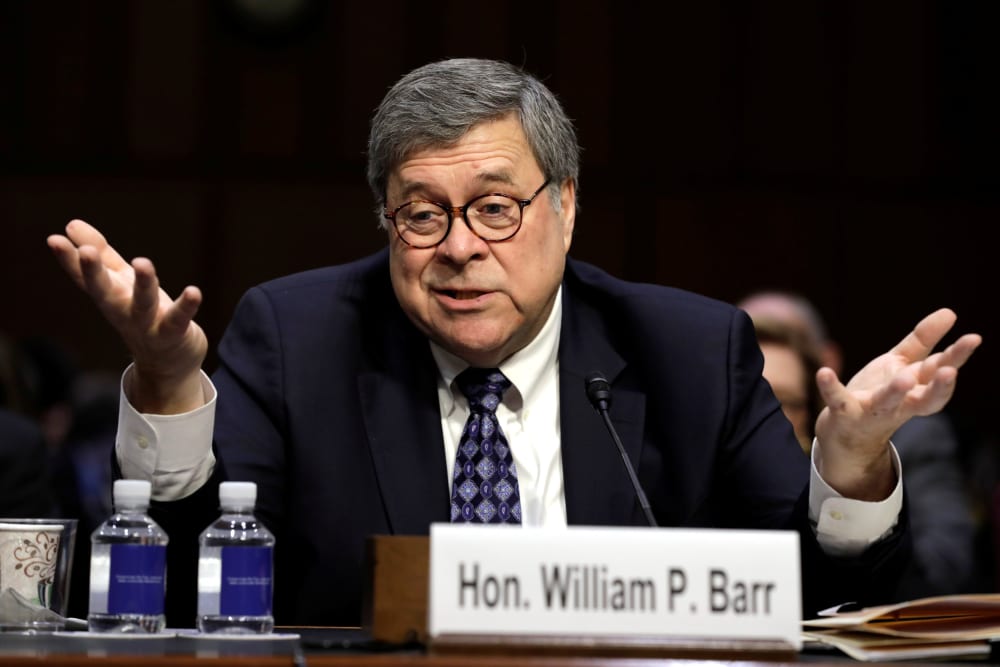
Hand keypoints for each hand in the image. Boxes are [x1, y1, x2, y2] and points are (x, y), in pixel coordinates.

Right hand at [47, 219, 208, 412]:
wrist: (167, 364)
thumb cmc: (142, 315)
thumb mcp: (120, 283)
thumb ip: (101, 255)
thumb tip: (71, 223)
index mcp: (109, 296)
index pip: (84, 278)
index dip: (69, 260)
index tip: (54, 240)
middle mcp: (122, 311)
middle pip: (105, 292)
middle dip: (94, 274)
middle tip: (86, 252)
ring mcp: (147, 325)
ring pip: (143, 304)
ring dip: (143, 284)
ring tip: (142, 261)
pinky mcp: (173, 334)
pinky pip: (178, 320)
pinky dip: (186, 306)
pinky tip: (193, 291)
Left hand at [813, 308, 980, 499]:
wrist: (848, 429)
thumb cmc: (882, 393)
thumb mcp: (903, 364)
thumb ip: (923, 341)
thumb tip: (950, 312)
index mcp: (917, 389)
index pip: (940, 375)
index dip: (956, 358)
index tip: (972, 338)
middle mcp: (900, 404)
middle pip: (925, 397)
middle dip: (940, 386)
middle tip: (950, 370)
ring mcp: (872, 410)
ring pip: (887, 402)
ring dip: (895, 392)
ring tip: (903, 378)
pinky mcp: (845, 412)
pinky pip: (837, 400)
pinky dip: (830, 387)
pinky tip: (823, 372)